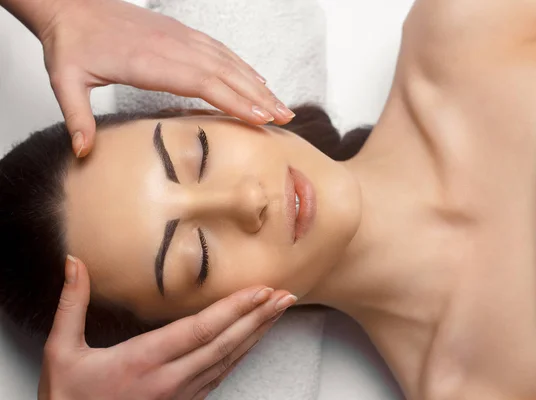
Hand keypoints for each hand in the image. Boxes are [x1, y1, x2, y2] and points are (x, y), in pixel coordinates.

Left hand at [37, 0, 294, 156]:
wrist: (71, 5)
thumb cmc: (71, 43)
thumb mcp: (65, 80)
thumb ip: (77, 117)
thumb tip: (83, 152)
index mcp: (147, 61)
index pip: (201, 82)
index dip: (233, 99)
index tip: (259, 118)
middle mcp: (171, 47)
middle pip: (225, 73)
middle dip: (258, 96)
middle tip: (284, 118)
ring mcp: (180, 37)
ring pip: (228, 61)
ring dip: (256, 83)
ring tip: (280, 104)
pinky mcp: (181, 33)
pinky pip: (219, 51)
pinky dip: (242, 66)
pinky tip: (256, 79)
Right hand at [38, 256, 295, 399]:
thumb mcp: (62, 352)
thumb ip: (71, 305)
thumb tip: (74, 263)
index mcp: (143, 361)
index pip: (200, 330)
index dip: (234, 309)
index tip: (260, 290)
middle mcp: (170, 379)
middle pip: (225, 344)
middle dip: (259, 317)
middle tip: (286, 296)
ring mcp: (181, 394)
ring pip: (229, 360)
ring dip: (257, 334)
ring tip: (278, 311)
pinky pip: (221, 375)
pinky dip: (242, 354)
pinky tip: (254, 340)